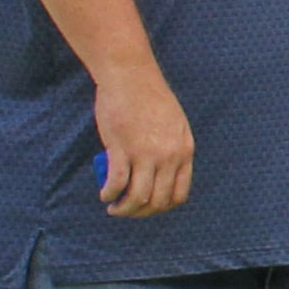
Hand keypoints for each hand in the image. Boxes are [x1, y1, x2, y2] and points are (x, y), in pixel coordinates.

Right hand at [93, 73, 194, 217]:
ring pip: (138, 198)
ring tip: (113, 207)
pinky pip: (116, 183)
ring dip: (124, 209)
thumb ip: (170, 148)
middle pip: (158, 201)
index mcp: (184, 150)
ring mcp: (146, 154)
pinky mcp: (122, 149)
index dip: (163, 206)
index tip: (149, 206)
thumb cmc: (148, 96)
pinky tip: (104, 194)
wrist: (130, 76)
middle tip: (126, 209)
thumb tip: (160, 171)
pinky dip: (109, 193)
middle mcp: (168, 156)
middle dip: (141, 212)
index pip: (180, 193)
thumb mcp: (173, 124)